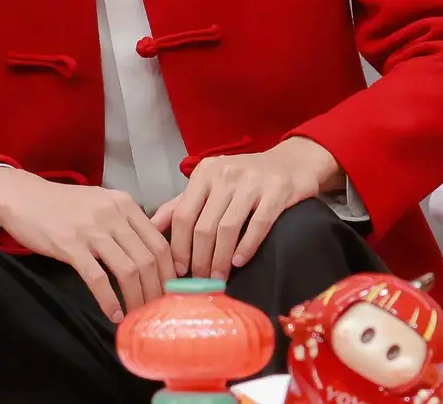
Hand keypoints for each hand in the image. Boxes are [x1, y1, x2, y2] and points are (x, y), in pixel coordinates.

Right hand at [0, 169, 175, 321]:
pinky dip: (109, 300)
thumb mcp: (101, 202)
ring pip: (128, 270)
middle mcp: (113, 214)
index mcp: (124, 204)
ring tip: (137, 315)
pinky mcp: (70, 245)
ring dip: (136, 299)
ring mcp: (91, 229)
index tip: (171, 293)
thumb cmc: (63, 204)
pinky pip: (97, 278)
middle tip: (157, 310)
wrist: (24, 196)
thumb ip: (126, 221)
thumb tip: (151, 252)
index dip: (169, 272)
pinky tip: (114, 314)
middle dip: (156, 290)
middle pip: (148, 259)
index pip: (158, 242)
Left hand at [151, 138, 341, 280]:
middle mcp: (225, 174)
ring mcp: (251, 182)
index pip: (183, 213)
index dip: (178, 245)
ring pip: (228, 227)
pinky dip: (246, 246)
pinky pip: (258, 224)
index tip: (178, 270)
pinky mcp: (276, 191)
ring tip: (217, 278)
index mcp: (205, 172)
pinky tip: (239, 262)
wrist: (291, 162)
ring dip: (220, 258)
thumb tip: (151, 226)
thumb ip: (181, 203)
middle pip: (204, 225)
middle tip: (199, 280)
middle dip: (199, 259)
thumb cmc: (244, 178)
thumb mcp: (210, 183)